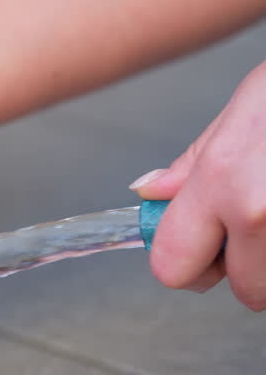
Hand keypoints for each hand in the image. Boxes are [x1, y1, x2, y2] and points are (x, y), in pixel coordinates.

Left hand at [130, 61, 265, 310]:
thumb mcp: (240, 114)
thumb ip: (193, 166)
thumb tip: (149, 193)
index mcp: (222, 182)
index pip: (173, 268)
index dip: (185, 263)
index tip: (196, 246)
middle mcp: (260, 214)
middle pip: (245, 290)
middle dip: (247, 267)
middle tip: (254, 225)